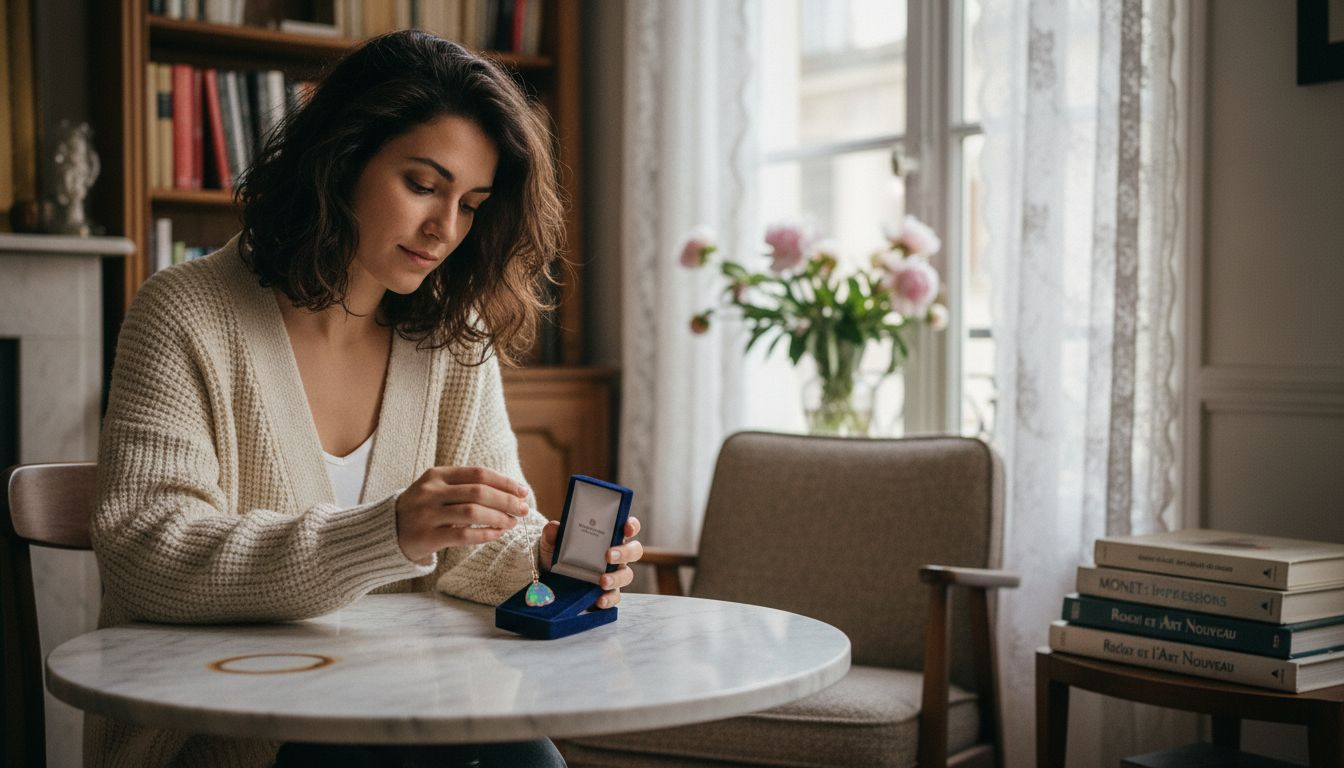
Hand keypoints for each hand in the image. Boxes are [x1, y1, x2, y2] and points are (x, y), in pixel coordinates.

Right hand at [395, 467, 530, 562]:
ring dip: (499, 517)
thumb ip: (465, 487)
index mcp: (436, 475)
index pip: (478, 473)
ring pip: (473, 513)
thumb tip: (509, 493)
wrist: (384, 532)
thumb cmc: (421, 510)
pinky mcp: (426, 537)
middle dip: (506, 500)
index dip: (504, 482)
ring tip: (512, 522)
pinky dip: (485, 534)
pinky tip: (497, 534)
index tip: (522, 491)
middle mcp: (430, 492)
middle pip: (479, 492)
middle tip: (524, 509)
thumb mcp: (436, 490)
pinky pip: (463, 535)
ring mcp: (427, 514)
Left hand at [538, 516, 642, 608]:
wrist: (548, 577)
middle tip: (609, 555)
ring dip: (617, 578)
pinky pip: (614, 597)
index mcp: (607, 536)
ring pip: (626, 575)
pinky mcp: (606, 593)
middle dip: (625, 552)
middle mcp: (615, 555)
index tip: (627, 528)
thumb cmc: (557, 552)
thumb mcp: (552, 541)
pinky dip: (608, 599)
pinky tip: (599, 600)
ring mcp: (613, 574)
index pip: (627, 528)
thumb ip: (553, 533)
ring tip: (602, 581)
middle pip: (634, 551)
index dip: (631, 525)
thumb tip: (554, 528)